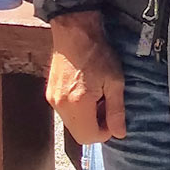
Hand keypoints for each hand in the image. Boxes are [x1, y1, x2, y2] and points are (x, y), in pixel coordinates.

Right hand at [46, 10, 126, 142]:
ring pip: (71, 123)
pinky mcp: (50, 93)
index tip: (114, 117)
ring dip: (86, 118)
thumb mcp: (114, 80)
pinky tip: (86, 91)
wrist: (74, 31)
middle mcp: (61, 107)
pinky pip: (65, 112)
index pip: (89, 138)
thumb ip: (116, 109)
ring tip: (98, 95)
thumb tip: (120, 133)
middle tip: (107, 105)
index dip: (105, 132)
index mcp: (77, 105)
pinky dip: (77, 109)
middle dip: (96, 126)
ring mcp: (53, 100)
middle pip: (79, 133)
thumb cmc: (97, 52)